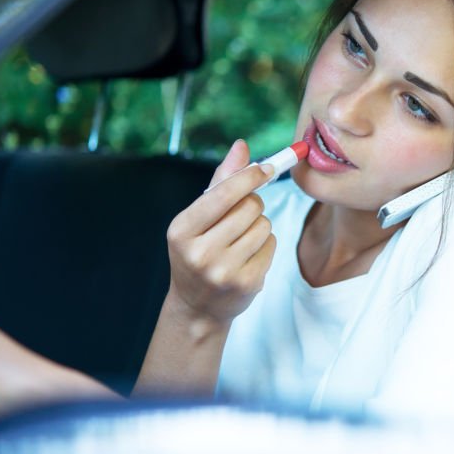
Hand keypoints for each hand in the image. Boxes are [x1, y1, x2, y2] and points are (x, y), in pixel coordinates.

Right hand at [164, 139, 276, 324]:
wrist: (198, 306)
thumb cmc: (198, 251)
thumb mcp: (198, 218)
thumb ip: (221, 181)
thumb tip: (241, 146)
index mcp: (181, 230)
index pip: (223, 194)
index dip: (249, 177)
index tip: (266, 168)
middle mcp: (199, 253)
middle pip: (250, 207)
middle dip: (252, 204)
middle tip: (241, 215)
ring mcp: (224, 271)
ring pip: (264, 225)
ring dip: (259, 226)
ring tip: (241, 240)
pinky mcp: (247, 284)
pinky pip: (272, 245)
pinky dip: (266, 245)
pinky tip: (248, 256)